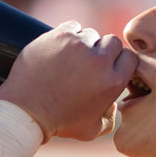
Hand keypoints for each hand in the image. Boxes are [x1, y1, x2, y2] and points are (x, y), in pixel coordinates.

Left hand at [0, 21, 137, 141]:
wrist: (25, 111)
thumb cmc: (58, 123)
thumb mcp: (91, 130)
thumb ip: (110, 118)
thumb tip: (114, 104)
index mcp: (113, 82)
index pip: (129, 57)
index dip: (119, 60)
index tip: (107, 65)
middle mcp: (99, 62)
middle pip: (113, 42)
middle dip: (103, 50)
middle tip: (87, 61)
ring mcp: (78, 47)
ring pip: (90, 34)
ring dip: (83, 43)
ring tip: (69, 58)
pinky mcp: (59, 36)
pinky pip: (72, 26)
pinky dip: (68, 35)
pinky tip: (60, 48)